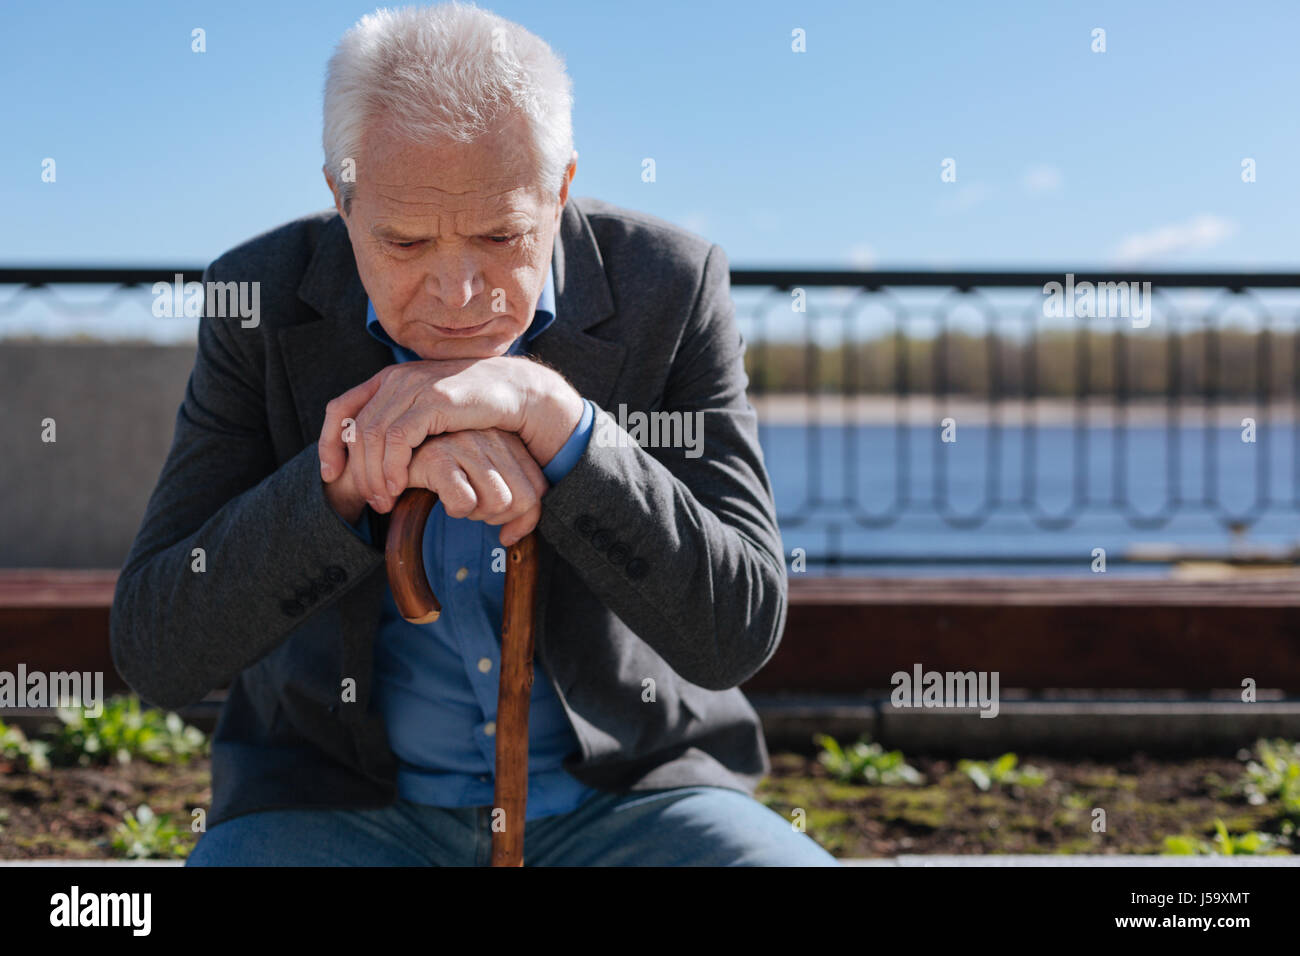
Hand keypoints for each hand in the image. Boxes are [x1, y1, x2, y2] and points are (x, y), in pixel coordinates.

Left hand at [317, 357, 581, 513]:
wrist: (517, 392)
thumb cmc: (474, 409)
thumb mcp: (429, 414)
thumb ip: (403, 425)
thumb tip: (373, 455)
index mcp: (389, 379)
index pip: (340, 408)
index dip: (328, 442)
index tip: (332, 474)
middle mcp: (396, 378)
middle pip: (355, 429)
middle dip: (357, 471)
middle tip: (370, 501)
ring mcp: (414, 386)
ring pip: (372, 435)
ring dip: (374, 474)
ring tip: (385, 501)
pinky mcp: (433, 400)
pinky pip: (397, 437)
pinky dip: (393, 466)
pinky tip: (401, 486)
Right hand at [407, 428, 547, 545]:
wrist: (392, 453)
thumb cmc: (443, 469)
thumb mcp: (484, 483)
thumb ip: (511, 507)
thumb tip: (510, 538)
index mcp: (509, 441)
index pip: (538, 490)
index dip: (521, 515)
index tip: (497, 517)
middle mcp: (493, 437)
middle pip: (521, 501)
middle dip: (495, 516)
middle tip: (470, 504)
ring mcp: (467, 445)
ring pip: (498, 503)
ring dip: (474, 513)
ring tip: (455, 497)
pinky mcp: (438, 457)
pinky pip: (465, 502)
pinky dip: (453, 509)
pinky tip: (439, 495)